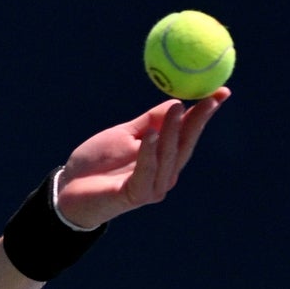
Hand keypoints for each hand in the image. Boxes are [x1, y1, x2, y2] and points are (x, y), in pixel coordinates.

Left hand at [56, 87, 230, 227]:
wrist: (67, 189)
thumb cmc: (96, 163)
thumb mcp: (124, 135)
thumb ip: (148, 122)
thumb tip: (176, 100)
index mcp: (163, 158)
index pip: (188, 134)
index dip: (204, 114)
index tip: (222, 92)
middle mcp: (164, 174)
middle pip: (185, 145)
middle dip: (198, 120)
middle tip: (209, 97)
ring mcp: (152, 187)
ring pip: (167, 156)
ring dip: (172, 131)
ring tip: (177, 107)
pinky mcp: (135, 196)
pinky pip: (146, 172)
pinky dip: (150, 153)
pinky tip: (151, 134)